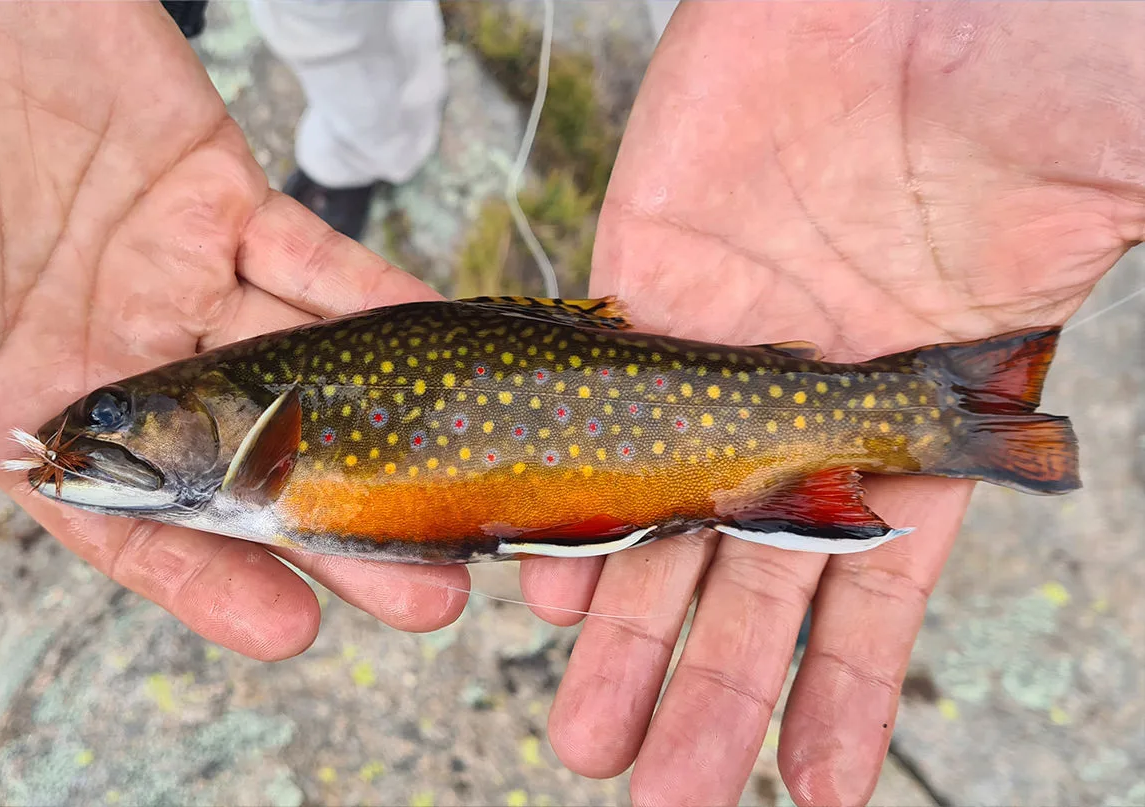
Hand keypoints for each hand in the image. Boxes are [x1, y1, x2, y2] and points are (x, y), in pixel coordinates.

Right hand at [0, 2, 466, 659]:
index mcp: (4, 394)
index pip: (119, 518)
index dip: (203, 578)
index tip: (291, 634)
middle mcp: (102, 347)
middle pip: (239, 458)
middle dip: (332, 525)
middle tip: (425, 591)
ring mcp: (165, 266)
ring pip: (295, 368)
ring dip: (383, 428)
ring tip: (466, 492)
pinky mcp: (211, 183)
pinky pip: (309, 254)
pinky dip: (372, 298)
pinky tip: (437, 345)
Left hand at [520, 2, 1144, 802]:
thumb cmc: (1029, 62)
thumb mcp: (1109, 198)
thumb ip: (1066, 368)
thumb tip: (1085, 444)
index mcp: (913, 415)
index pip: (873, 590)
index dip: (845, 694)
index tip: (817, 796)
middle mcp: (801, 400)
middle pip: (746, 581)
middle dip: (708, 693)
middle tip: (664, 794)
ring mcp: (708, 346)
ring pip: (650, 515)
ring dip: (622, 631)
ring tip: (587, 739)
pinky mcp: (632, 281)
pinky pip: (579, 407)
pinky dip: (561, 489)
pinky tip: (538, 583)